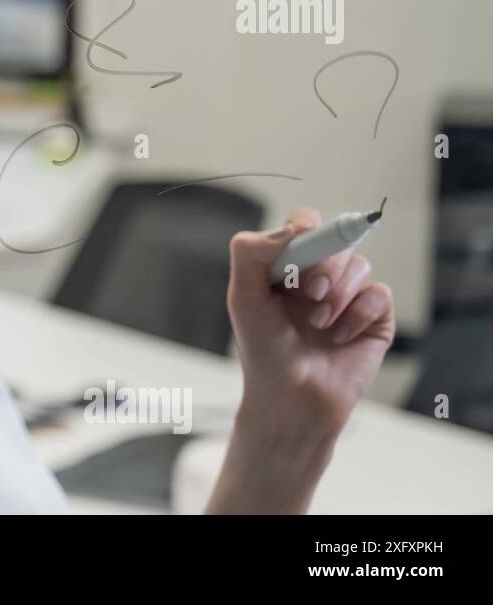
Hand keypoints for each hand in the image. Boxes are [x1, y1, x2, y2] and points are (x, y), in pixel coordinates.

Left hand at [204, 207, 395, 512]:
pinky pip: (379, 294)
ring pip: (360, 265)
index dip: (306, 231)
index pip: (305, 224)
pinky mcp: (374, 317)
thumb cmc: (264, 351)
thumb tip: (292, 228)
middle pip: (338, 238)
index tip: (298, 254)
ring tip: (318, 323)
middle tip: (310, 293)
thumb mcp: (243, 297)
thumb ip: (252, 253)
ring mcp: (348, 295)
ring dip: (338, 293)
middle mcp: (319, 276)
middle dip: (325, 264)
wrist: (292, 398)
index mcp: (287, 266)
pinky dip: (358, 313)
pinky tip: (339, 337)